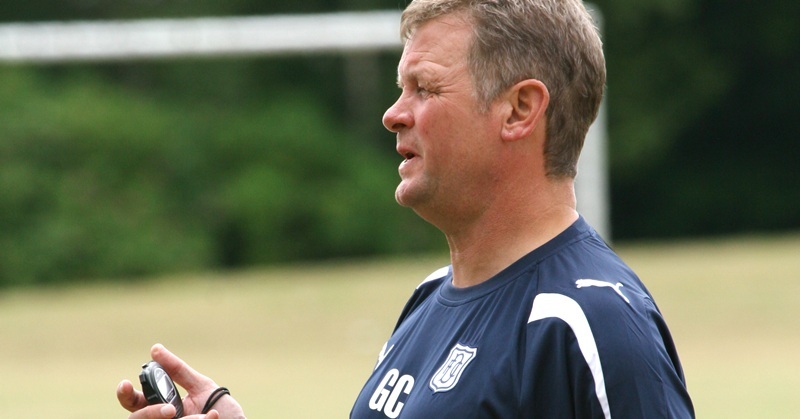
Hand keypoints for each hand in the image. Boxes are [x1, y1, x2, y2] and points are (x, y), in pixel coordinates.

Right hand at [117, 344, 245, 418]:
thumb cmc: (221, 409)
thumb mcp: (201, 387)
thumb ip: (178, 371)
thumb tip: (155, 349)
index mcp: (161, 406)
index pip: (135, 402)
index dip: (126, 394)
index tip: (125, 384)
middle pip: (136, 418)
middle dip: (149, 413)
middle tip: (169, 410)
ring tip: (205, 415)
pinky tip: (213, 417)